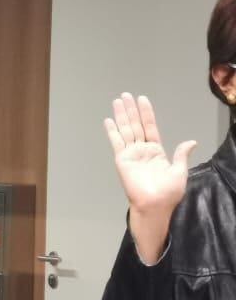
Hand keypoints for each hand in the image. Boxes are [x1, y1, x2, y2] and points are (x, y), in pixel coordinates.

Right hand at [104, 94, 195, 261]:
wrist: (154, 205)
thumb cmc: (168, 192)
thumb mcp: (179, 171)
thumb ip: (180, 155)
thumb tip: (190, 142)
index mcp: (156, 151)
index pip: (150, 127)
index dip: (146, 114)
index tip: (142, 100)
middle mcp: (142, 150)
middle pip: (135, 125)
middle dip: (131, 110)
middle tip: (125, 95)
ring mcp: (131, 153)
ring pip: (125, 130)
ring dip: (121, 116)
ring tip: (117, 101)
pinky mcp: (122, 159)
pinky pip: (116, 142)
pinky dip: (112, 131)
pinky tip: (108, 120)